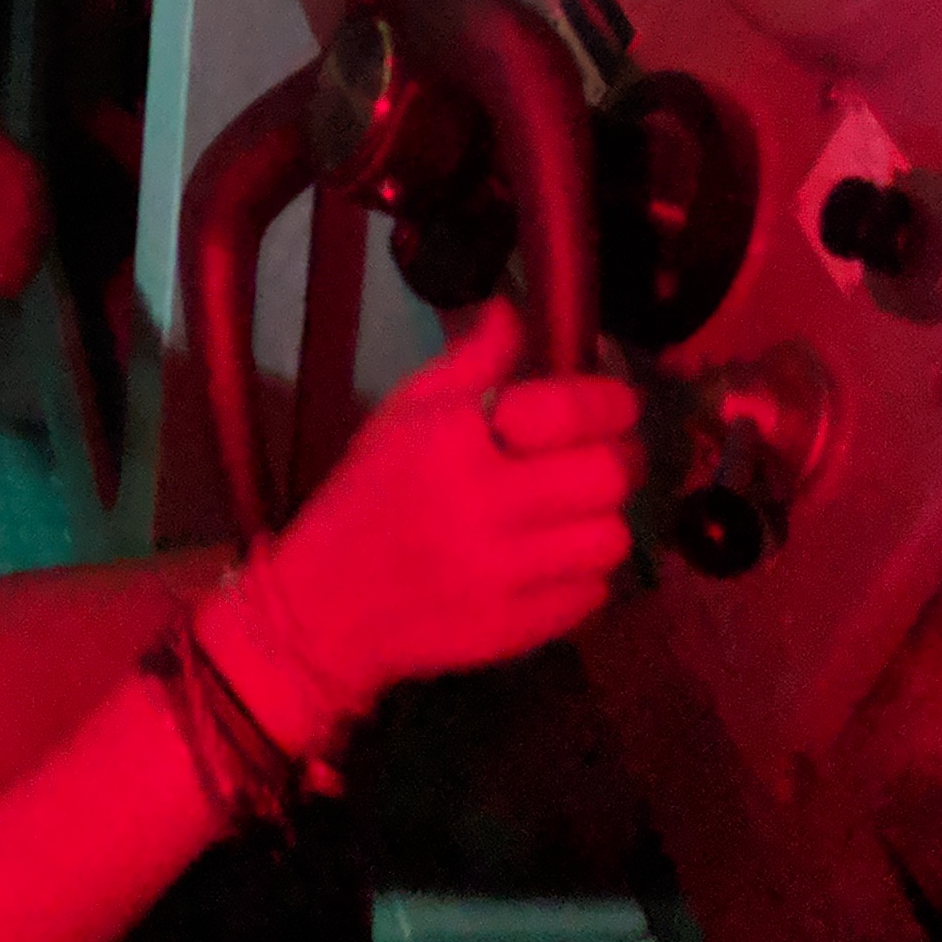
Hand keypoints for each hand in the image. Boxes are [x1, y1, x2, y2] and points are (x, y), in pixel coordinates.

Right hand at [199, 300, 638, 746]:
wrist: (326, 606)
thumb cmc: (367, 495)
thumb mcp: (403, 414)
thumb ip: (469, 362)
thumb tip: (515, 311)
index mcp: (456, 441)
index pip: (571, 413)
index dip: (610, 403)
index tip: (616, 404)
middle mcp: (485, 508)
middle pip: (608, 477)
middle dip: (616, 460)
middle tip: (601, 458)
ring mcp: (504, 577)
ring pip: (612, 539)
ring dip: (602, 519)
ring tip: (576, 512)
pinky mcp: (517, 631)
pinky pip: (592, 595)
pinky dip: (583, 573)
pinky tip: (553, 559)